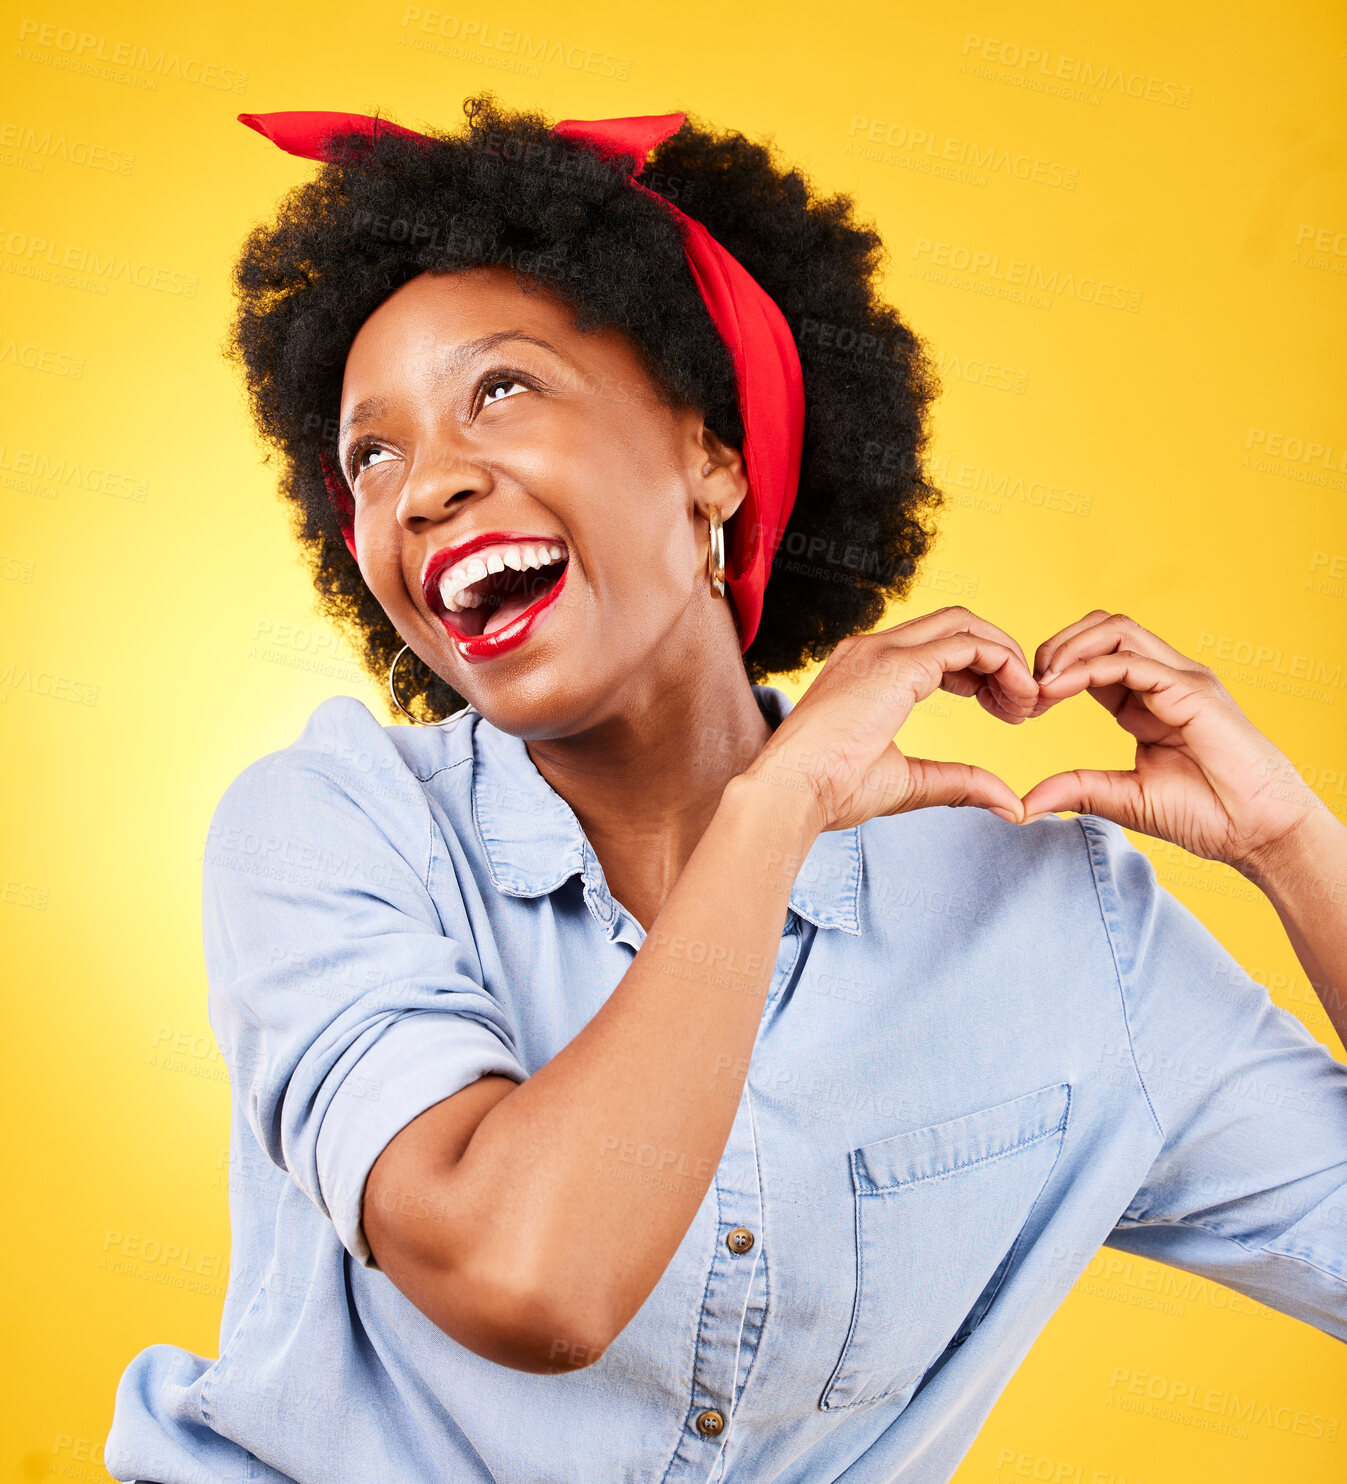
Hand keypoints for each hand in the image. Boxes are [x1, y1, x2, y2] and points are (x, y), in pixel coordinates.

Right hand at [741, 606, 1039, 834]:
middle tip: (1024, 704)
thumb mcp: (908, 782)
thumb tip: (1009, 803)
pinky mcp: (896, 665)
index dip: (980, 671)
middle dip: (1000, 657)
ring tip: (1026, 702)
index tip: (1002, 709)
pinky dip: (1001, 664)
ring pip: (965, 625)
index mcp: (868, 671)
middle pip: (956, 624)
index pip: (938, 645)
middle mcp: (873, 650)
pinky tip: (1017, 699)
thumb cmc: (831, 792)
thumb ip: (959, 782)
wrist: (791, 792)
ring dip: (1005, 658)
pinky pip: (968, 645)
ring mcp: (882, 651)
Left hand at [1020, 610, 1330, 870]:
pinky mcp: (1192, 690)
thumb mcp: (1123, 798)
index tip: (1026, 705)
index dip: (1053, 670)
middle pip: (1102, 629)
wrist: (1258, 833)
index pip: (1093, 657)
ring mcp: (1180, 679)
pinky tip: (1060, 690)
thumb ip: (1076, 789)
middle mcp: (1163, 679)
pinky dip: (1090, 668)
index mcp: (1145, 699)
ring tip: (1041, 683)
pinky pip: (1133, 660)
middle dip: (1056, 646)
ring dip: (1070, 648)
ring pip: (1117, 630)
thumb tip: (1024, 804)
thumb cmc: (1206, 815)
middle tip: (1027, 685)